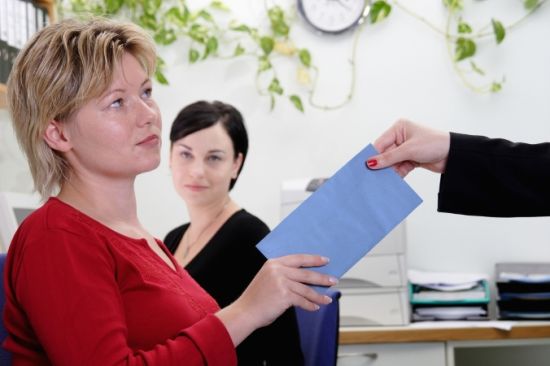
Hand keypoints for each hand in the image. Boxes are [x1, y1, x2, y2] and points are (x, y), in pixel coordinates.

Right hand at [216, 254, 336, 345]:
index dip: (313, 259)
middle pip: (306, 273)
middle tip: (333, 279)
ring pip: (306, 288)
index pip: (298, 258)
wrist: (245, 312)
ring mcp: (281, 282)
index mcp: (274, 263)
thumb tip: (306, 279)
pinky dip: (310, 305)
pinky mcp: (284, 295)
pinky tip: (315, 307)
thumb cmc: (257, 298)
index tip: (325, 260)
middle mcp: (278, 270)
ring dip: (319, 295)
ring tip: (328, 299)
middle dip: (322, 277)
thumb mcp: (268, 279)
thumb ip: (284, 275)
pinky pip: (302, 300)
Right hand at [366, 119, 450, 176]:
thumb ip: (389, 158)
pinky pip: (399, 168)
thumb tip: (370, 163)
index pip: (381, 143)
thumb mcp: (409, 150)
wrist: (455, 155)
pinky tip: (393, 182)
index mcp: (399, 128)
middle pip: (385, 153)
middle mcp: (401, 137)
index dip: (373, 155)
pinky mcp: (411, 159)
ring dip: (389, 171)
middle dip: (381, 165)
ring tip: (382, 181)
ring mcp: (406, 149)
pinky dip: (397, 174)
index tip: (365, 167)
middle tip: (372, 177)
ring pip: (392, 162)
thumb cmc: (434, 144)